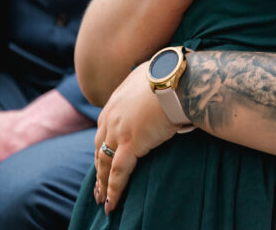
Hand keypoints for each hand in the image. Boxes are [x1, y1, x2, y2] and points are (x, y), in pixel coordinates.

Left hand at [93, 63, 176, 214]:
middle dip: (99, 168)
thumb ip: (144, 84)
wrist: (176, 78)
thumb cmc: (170, 73)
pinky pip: (118, 172)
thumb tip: (155, 82)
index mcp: (115, 101)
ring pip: (105, 163)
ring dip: (103, 184)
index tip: (103, 158)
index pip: (104, 129)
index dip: (103, 146)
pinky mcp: (130, 144)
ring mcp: (118, 131)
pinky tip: (112, 203)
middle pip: (100, 148)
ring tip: (103, 200)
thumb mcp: (149, 74)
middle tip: (98, 186)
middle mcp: (111, 117)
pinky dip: (114, 189)